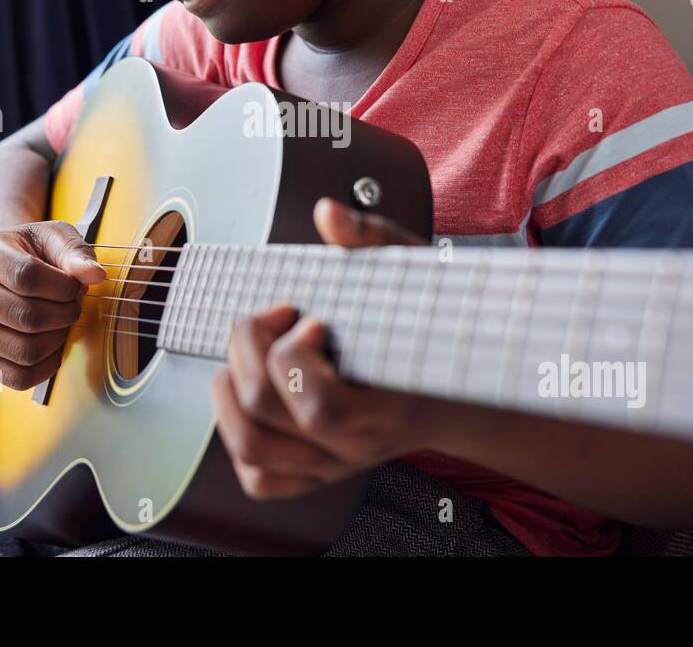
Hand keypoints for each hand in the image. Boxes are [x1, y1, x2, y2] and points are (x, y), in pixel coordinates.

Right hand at [0, 220, 105, 389]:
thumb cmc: (30, 251)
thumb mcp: (52, 237)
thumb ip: (74, 252)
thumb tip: (95, 276)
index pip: (25, 276)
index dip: (62, 286)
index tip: (76, 285)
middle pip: (26, 316)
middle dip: (64, 314)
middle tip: (72, 305)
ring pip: (24, 350)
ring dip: (58, 339)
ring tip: (62, 322)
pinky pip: (18, 377)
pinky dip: (46, 367)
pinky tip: (53, 345)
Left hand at [209, 198, 434, 499]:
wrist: (465, 388)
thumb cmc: (435, 324)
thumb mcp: (415, 273)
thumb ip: (373, 239)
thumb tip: (328, 212)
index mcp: (387, 406)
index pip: (318, 408)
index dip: (293, 357)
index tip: (310, 317)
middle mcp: (356, 446)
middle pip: (264, 414)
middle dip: (248, 349)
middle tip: (274, 317)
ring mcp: (334, 465)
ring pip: (250, 449)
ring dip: (227, 392)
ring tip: (248, 354)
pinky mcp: (317, 474)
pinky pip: (260, 479)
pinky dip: (237, 437)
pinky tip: (252, 394)